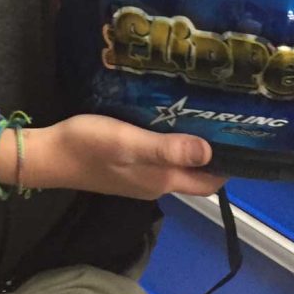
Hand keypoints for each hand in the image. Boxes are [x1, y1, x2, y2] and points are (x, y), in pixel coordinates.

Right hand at [24, 114, 226, 199]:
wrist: (50, 154)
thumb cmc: (90, 145)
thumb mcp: (129, 142)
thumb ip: (167, 149)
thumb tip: (209, 151)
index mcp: (161, 180)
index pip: (208, 182)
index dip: (229, 166)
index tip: (244, 137)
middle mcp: (156, 183)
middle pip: (194, 173)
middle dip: (213, 151)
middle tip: (225, 115)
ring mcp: (140, 176)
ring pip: (177, 164)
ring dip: (192, 145)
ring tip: (203, 111)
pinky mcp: (126, 166)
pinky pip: (159, 157)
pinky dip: (171, 142)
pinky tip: (168, 118)